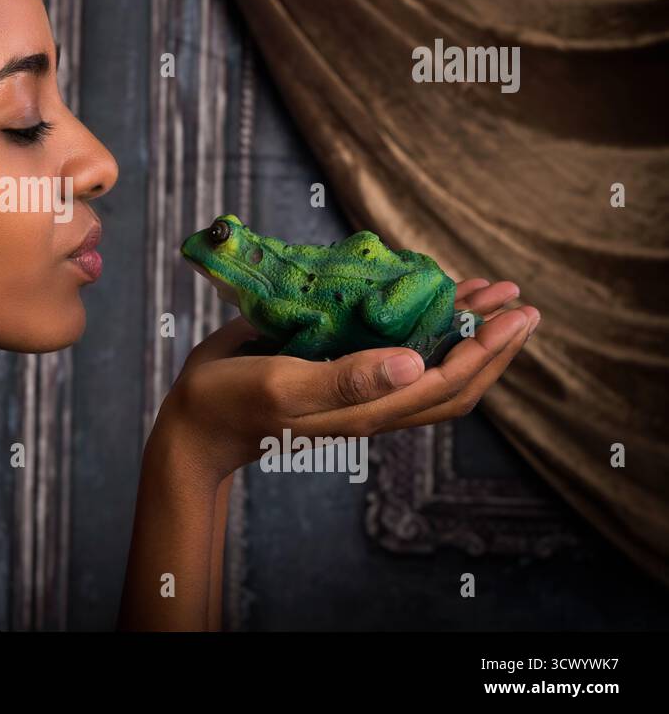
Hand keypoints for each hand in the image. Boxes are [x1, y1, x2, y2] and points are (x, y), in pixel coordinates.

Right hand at [156, 279, 539, 485]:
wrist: (197, 420)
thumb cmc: (234, 402)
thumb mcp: (285, 387)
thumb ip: (347, 380)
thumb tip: (415, 363)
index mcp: (368, 409)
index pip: (448, 383)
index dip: (487, 351)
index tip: (515, 313)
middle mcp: (373, 400)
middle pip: (453, 379)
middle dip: (490, 341)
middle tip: (516, 299)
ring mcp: (357, 387)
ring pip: (429, 365)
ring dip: (463, 331)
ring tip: (488, 292)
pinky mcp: (338, 370)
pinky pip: (398, 351)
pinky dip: (423, 325)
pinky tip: (425, 298)